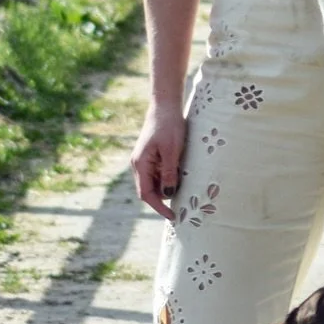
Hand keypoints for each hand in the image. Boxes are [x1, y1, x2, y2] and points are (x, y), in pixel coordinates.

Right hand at [131, 103, 186, 219]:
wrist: (165, 106)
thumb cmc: (169, 126)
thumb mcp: (172, 150)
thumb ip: (169, 173)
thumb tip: (168, 194)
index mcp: (141, 164)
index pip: (147, 194)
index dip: (159, 208)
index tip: (173, 216)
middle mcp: (139, 165)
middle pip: (150, 191)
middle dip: (165, 197)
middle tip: (185, 197)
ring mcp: (144, 161)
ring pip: (155, 183)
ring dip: (168, 185)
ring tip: (184, 178)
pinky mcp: (151, 157)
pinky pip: (159, 174)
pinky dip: (169, 177)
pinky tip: (180, 171)